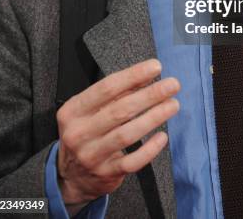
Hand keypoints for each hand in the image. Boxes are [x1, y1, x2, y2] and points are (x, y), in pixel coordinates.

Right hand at [56, 59, 179, 209]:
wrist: (69, 176)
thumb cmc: (86, 132)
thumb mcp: (89, 110)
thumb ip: (114, 94)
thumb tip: (145, 76)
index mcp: (74, 110)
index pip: (106, 88)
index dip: (133, 75)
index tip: (155, 67)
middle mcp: (79, 133)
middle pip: (120, 110)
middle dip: (150, 95)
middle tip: (173, 85)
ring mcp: (92, 155)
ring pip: (127, 134)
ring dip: (154, 117)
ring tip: (173, 105)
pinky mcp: (105, 174)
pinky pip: (132, 162)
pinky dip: (149, 149)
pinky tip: (163, 137)